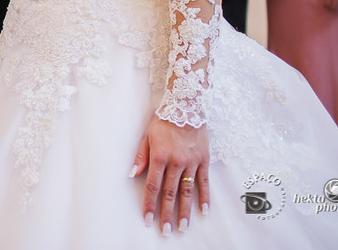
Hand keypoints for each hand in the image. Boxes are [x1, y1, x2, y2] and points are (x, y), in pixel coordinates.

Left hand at [130, 117, 209, 234]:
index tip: (148, 219)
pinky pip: (204, 182)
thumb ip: (140, 157)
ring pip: (187, 191)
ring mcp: (191, 162)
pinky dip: (205, 197)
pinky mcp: (204, 160)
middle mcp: (176, 162)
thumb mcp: (146, 136)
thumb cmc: (163, 122)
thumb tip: (132, 175)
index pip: (153, 186)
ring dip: (185, 211)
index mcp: (160, 156)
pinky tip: (204, 211)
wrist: (187, 107)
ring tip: (183, 227)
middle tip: (166, 230)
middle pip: (170, 193)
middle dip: (167, 213)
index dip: (150, 204)